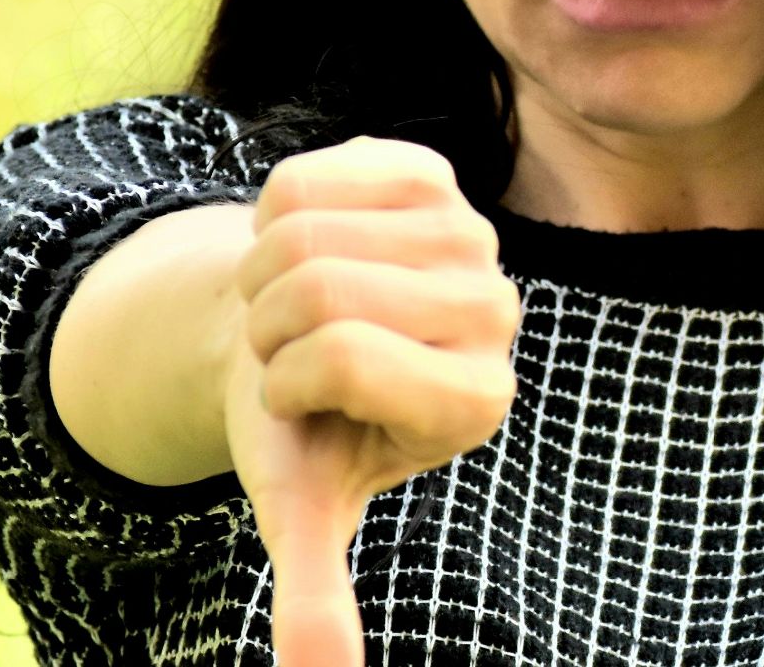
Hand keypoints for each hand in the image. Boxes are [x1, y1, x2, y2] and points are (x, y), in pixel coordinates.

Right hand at [221, 136, 520, 666]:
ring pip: (303, 227)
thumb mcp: (306, 507)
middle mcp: (497, 310)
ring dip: (265, 268)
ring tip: (299, 302)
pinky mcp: (432, 172)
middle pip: (317, 285)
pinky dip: (275, 211)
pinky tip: (314, 243)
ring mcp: (470, 231)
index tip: (307, 400)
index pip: (339, 354)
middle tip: (292, 347)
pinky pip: (304, 174)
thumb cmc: (306, 431)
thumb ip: (319, 591)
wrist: (296, 341)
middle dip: (268, 322)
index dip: (287, 380)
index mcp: (477, 399)